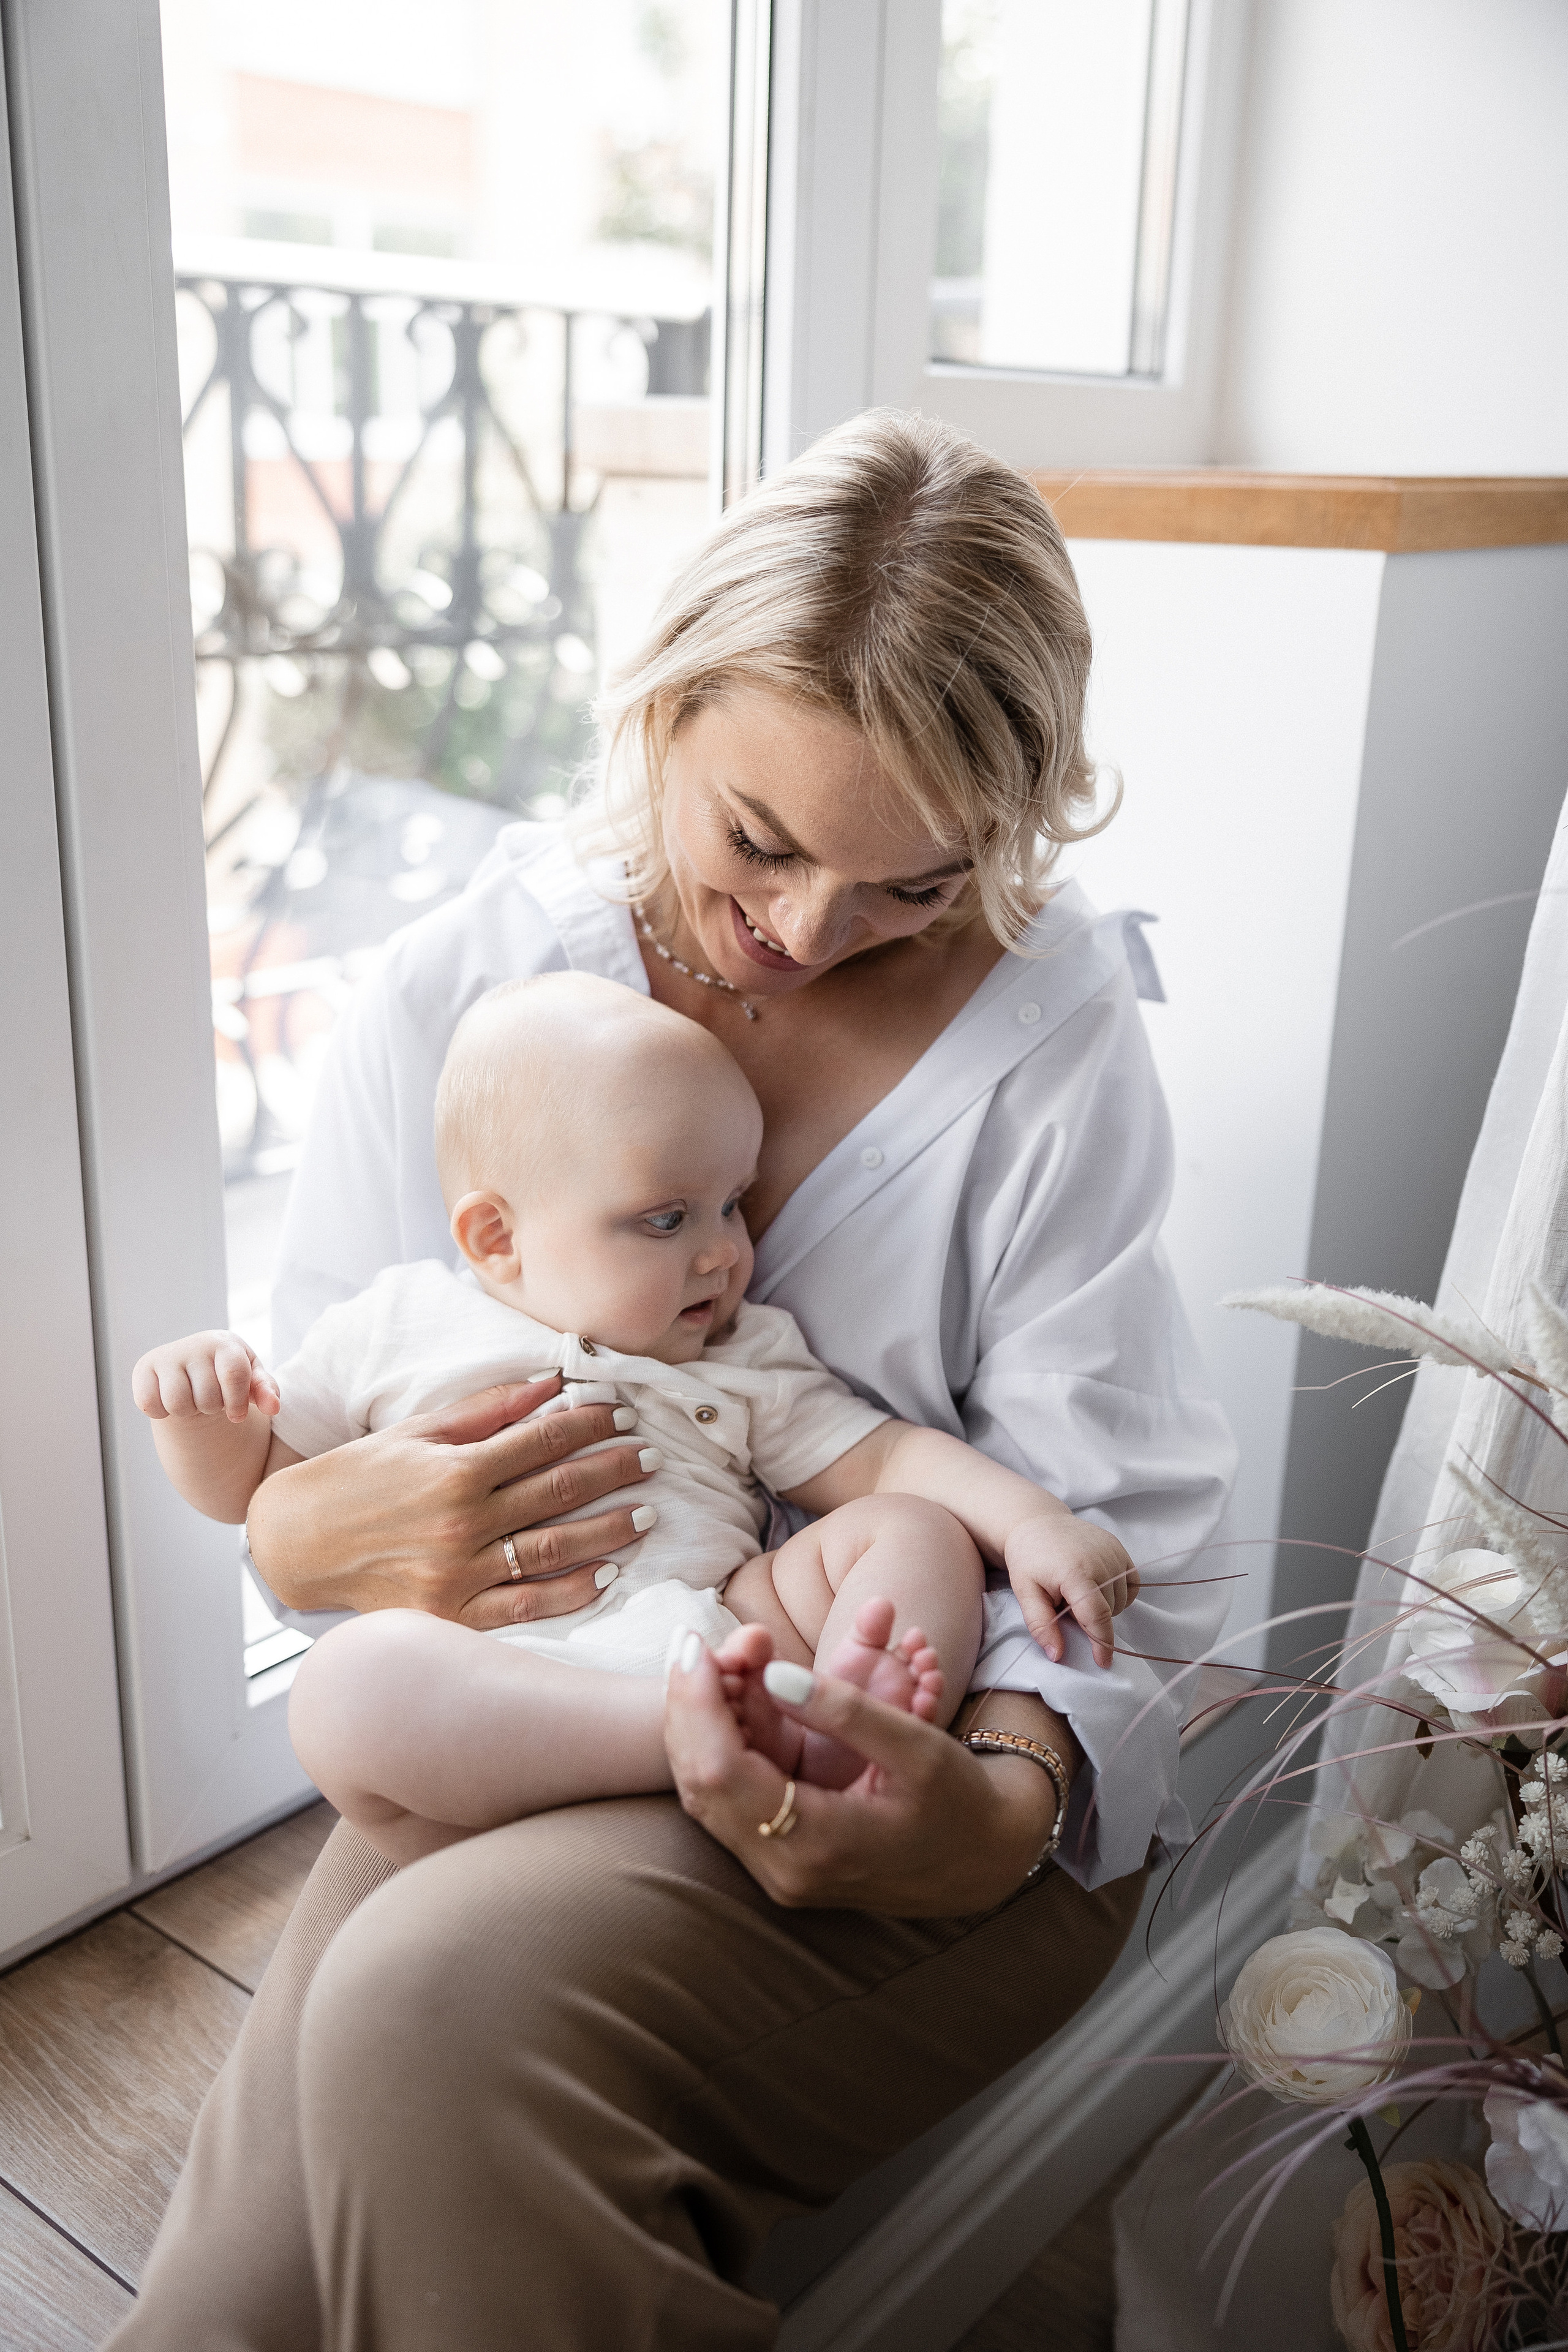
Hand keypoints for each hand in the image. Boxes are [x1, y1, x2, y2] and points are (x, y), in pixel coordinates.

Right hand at [133, 1330, 279, 1424]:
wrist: (192, 1372)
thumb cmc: (227, 1376)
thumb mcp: (252, 1382)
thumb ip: (266, 1391)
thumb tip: (273, 1407)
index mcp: (224, 1343)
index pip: (234, 1374)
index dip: (237, 1402)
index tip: (236, 1414)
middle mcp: (194, 1344)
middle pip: (207, 1396)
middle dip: (212, 1408)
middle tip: (209, 1398)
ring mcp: (166, 1355)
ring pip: (178, 1403)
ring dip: (188, 1411)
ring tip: (192, 1399)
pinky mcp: (143, 1369)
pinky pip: (150, 1404)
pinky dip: (162, 1412)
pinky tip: (169, 1401)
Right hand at [246, 1376, 660, 1631]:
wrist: (296, 1543)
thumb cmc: (356, 1478)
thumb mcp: (416, 1431)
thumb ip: (487, 1410)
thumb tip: (552, 1385)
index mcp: (454, 1470)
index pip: (543, 1441)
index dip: (590, 1424)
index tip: (622, 1413)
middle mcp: (462, 1523)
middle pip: (560, 1491)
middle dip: (614, 1470)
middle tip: (651, 1458)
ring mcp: (459, 1575)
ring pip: (554, 1549)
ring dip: (609, 1529)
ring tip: (647, 1513)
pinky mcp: (452, 1616)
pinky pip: (527, 1607)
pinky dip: (572, 1592)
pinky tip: (607, 1574)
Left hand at [664, 1646, 1073, 1916]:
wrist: (982, 1861)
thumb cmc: (959, 1801)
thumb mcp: (916, 1747)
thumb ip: (846, 1710)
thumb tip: (773, 1675)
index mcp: (818, 1843)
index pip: (721, 1770)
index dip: (698, 1703)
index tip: (694, 1645)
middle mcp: (784, 1869)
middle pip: (699, 1782)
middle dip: (688, 1706)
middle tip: (691, 1643)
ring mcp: (777, 1870)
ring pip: (703, 1792)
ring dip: (697, 1723)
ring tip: (704, 1663)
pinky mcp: (779, 1858)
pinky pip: (725, 1799)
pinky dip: (715, 1744)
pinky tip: (723, 1699)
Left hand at [1004, 1513, 1138, 1668]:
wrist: (1037, 1522)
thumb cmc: (1028, 1559)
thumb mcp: (1025, 1593)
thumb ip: (1041, 1625)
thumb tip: (1058, 1656)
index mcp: (1075, 1572)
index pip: (1097, 1616)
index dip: (1102, 1643)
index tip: (1103, 1663)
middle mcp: (1100, 1560)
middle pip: (1109, 1611)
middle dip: (1091, 1619)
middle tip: (1066, 1605)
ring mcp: (1113, 1552)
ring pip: (1122, 1601)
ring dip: (1105, 1607)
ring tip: (1078, 1593)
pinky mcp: (1120, 1548)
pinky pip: (1131, 1585)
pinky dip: (1119, 1593)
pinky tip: (1097, 1586)